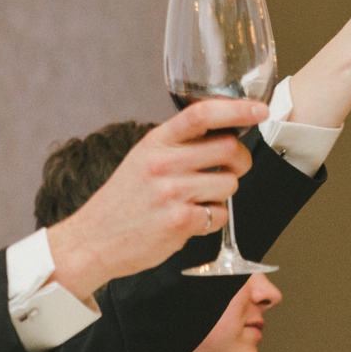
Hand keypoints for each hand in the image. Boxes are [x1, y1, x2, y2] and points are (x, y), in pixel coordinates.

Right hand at [44, 97, 264, 301]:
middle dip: (240, 161)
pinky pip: (220, 214)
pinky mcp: (178, 221)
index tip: (258, 111)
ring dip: (223, 194)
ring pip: (229, 184)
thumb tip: (222, 137)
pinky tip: (192, 221)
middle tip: (233, 169)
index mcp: (155, 142)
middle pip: (228, 149)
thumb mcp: (141, 161)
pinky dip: (213, 219)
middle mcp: (163, 163)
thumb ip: (176, 147)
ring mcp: (171, 193)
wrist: (92, 241)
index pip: (201, 114)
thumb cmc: (121, 203)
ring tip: (199, 201)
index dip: (237, 109)